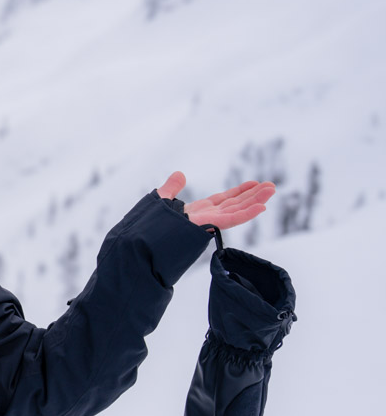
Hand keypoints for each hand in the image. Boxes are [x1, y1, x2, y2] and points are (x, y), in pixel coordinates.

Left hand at [156, 171, 275, 230]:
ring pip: (237, 211)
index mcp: (198, 212)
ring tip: (272, 190)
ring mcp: (209, 222)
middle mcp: (206, 217)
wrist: (143, 241)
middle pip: (234, 204)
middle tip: (271, 186)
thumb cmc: (150, 225)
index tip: (253, 184)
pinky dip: (247, 214)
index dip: (239, 192)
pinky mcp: (209, 226)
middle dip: (252, 196)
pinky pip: (231, 220)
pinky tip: (261, 207)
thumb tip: (180, 174)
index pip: (223, 200)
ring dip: (255, 201)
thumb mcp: (162, 199)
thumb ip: (171, 187)